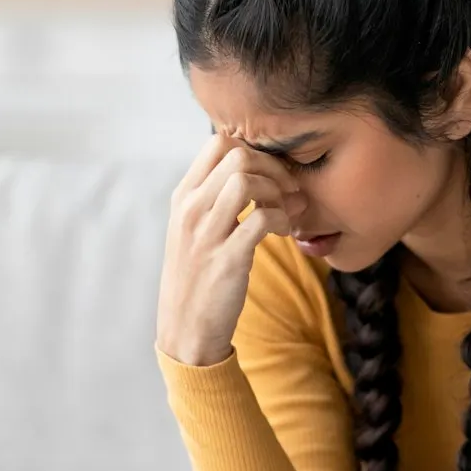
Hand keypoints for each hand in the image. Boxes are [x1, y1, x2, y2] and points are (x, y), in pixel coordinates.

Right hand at [156, 131, 305, 365]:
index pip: (218, 143)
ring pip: (246, 181)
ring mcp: (206, 234)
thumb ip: (213, 197)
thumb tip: (254, 170)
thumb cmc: (197, 275)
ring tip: (286, 213)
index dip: (254, 150)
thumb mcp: (193, 228)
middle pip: (237, 156)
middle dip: (272, 168)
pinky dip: (282, 220)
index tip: (270, 174)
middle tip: (287, 191)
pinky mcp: (227, 259)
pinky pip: (262, 219)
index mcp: (183, 197)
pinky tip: (284, 233)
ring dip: (277, 192)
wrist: (185, 327)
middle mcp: (190, 210)